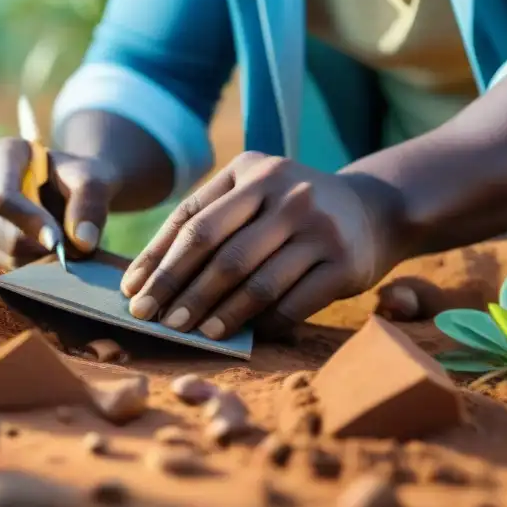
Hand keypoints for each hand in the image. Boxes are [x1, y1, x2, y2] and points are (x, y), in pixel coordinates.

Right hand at [0, 137, 120, 269]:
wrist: (63, 191)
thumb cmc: (76, 179)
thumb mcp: (92, 178)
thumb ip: (91, 201)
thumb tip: (82, 241)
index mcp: (2, 155)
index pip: (4, 198)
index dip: (29, 223)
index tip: (57, 242)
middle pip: (5, 236)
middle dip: (43, 250)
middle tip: (74, 250)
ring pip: (4, 258)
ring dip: (39, 262)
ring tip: (59, 246)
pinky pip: (0, 272)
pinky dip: (28, 273)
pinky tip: (42, 255)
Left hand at [120, 151, 404, 338]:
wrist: (373, 209)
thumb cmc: (290, 210)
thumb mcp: (252, 194)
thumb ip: (206, 221)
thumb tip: (146, 280)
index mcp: (252, 170)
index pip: (193, 220)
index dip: (158, 260)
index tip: (133, 293)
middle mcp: (286, 191)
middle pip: (218, 251)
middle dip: (179, 290)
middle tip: (152, 320)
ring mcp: (318, 227)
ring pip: (255, 281)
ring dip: (218, 314)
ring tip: (194, 334)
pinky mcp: (344, 263)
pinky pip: (292, 303)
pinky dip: (263, 324)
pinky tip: (242, 336)